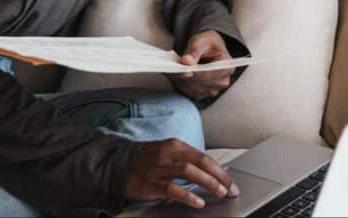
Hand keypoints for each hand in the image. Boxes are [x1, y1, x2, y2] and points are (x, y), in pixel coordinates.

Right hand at [124, 138, 239, 208]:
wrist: (116, 165)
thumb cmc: (145, 161)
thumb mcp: (166, 153)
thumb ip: (185, 160)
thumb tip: (209, 172)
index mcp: (174, 145)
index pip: (203, 156)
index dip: (219, 170)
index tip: (230, 181)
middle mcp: (168, 154)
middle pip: (200, 162)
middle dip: (219, 176)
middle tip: (230, 189)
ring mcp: (158, 168)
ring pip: (189, 172)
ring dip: (208, 182)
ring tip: (220, 192)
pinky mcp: (150, 183)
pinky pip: (172, 189)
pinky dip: (188, 196)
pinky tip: (198, 202)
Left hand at [167, 30, 234, 100]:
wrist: (207, 49)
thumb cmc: (206, 44)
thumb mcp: (200, 41)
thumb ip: (193, 51)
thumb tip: (186, 61)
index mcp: (226, 67)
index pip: (210, 74)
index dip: (195, 73)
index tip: (183, 71)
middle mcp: (222, 81)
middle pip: (200, 83)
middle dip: (185, 76)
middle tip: (171, 68)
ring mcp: (212, 89)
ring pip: (192, 89)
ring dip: (180, 80)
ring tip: (173, 69)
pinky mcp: (202, 93)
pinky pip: (188, 92)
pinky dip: (180, 83)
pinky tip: (176, 74)